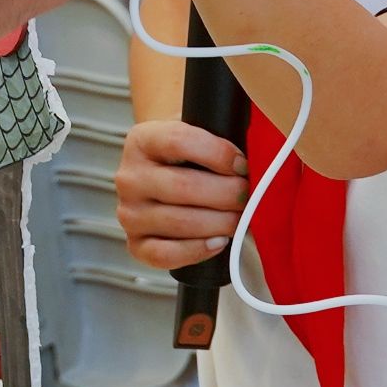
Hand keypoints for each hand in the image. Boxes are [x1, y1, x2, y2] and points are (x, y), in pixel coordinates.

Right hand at [116, 118, 248, 271]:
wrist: (164, 174)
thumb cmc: (189, 154)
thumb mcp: (199, 131)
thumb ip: (220, 136)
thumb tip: (256, 159)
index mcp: (142, 140)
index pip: (180, 142)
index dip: (218, 154)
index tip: (242, 164)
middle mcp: (130, 177)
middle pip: (183, 186)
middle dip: (227, 193)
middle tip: (249, 195)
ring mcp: (130, 213)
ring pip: (180, 222)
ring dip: (220, 222)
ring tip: (240, 218)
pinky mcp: (136, 244)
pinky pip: (165, 254)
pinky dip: (197, 250)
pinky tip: (218, 241)